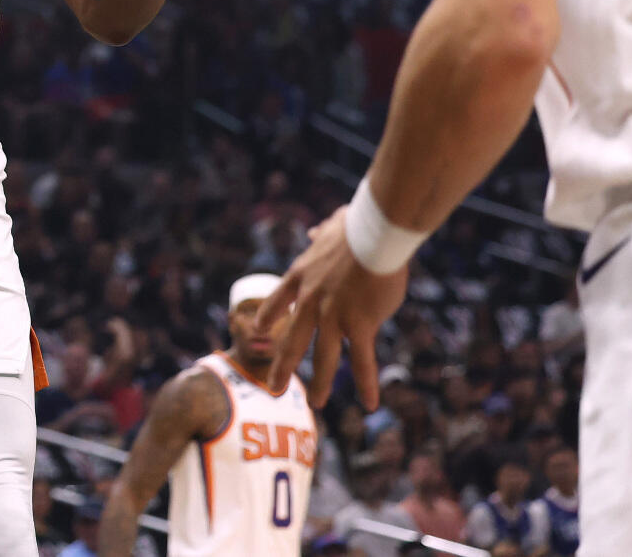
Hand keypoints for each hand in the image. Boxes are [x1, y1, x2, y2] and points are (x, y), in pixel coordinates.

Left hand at [258, 207, 409, 407]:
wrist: (373, 234)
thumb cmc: (359, 226)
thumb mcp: (332, 227)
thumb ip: (322, 234)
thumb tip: (316, 231)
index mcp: (301, 275)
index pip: (278, 300)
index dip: (268, 315)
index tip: (258, 328)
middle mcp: (311, 301)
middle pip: (292, 340)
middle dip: (282, 366)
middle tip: (274, 387)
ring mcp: (333, 316)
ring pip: (324, 358)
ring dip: (320, 383)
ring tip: (315, 403)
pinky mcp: (358, 324)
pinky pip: (362, 361)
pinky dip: (366, 384)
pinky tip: (369, 404)